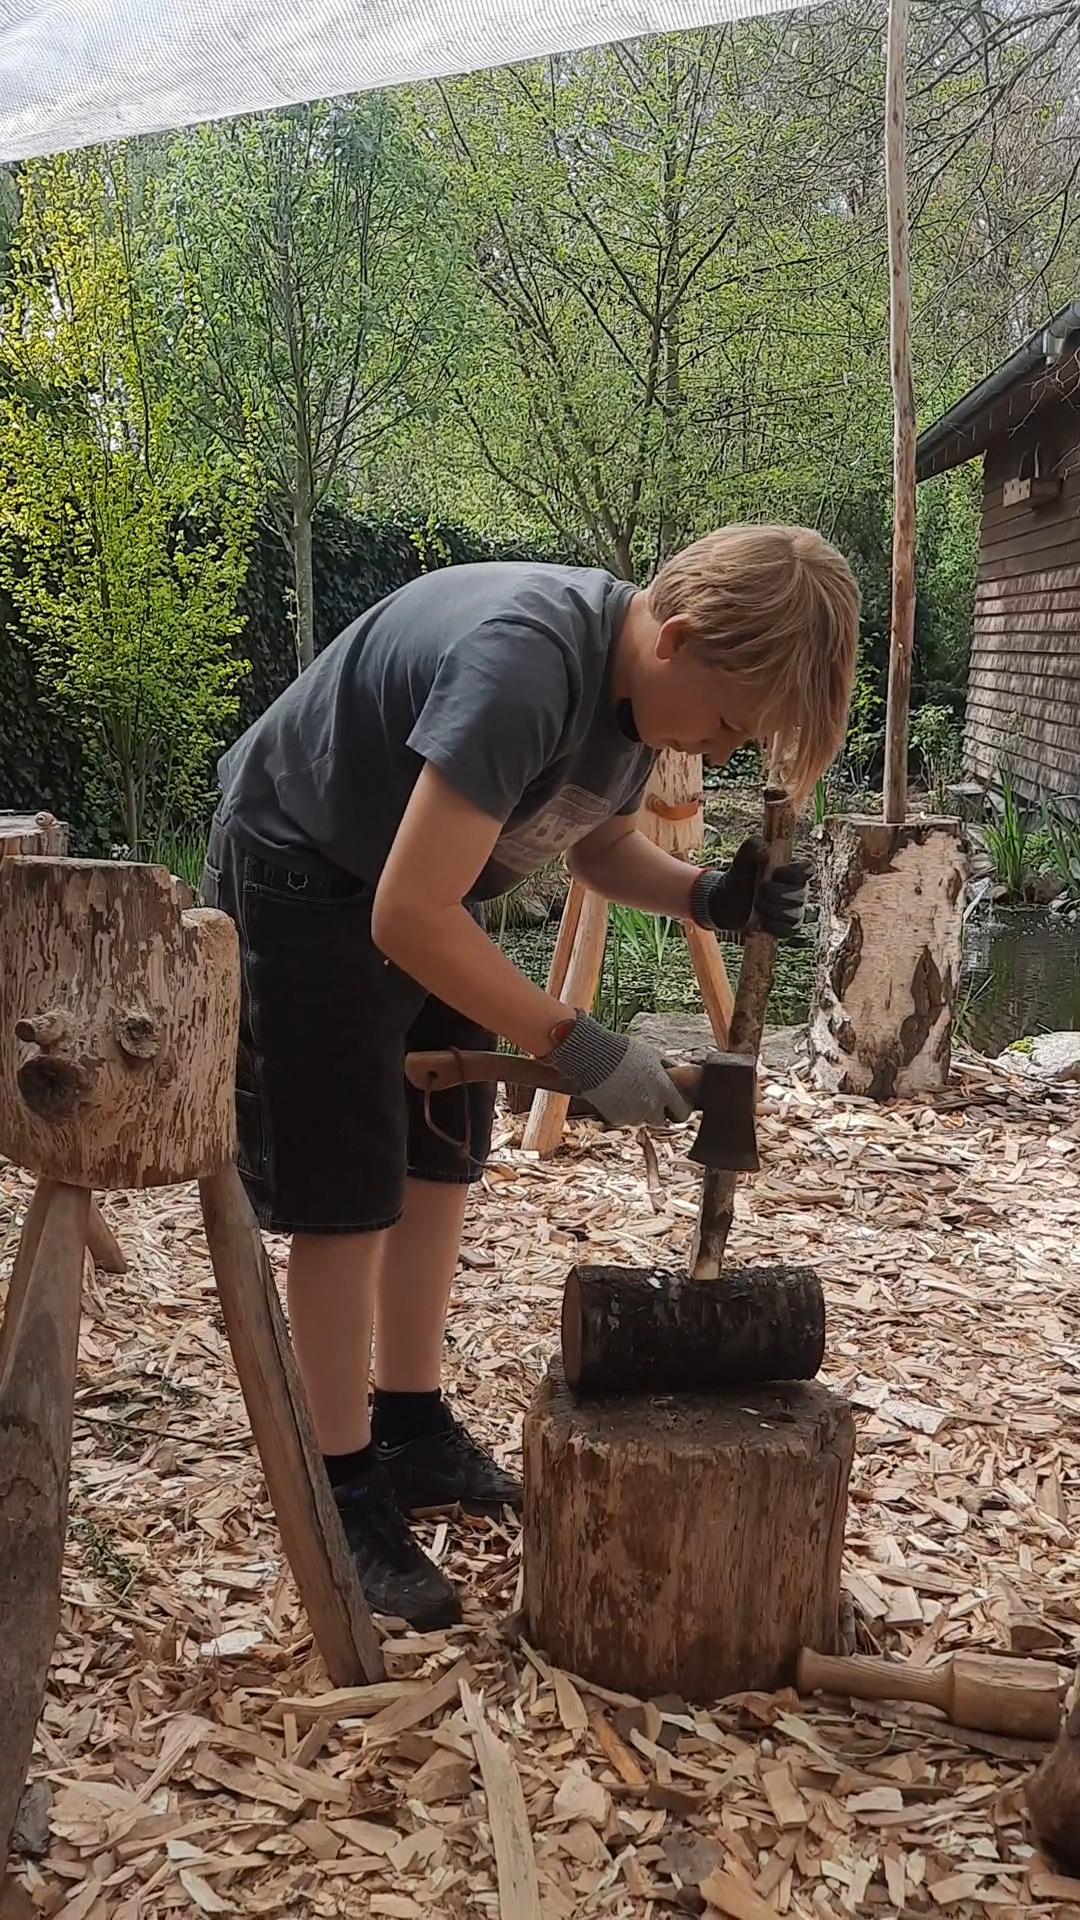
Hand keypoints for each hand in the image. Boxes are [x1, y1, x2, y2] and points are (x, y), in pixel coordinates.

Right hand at [542, 1013, 691, 1127]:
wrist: (594, 1057)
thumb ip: (669, 1068)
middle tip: (648, 1099)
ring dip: (638, 1112)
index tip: (674, 1106)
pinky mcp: (616, 1119)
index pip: (682, 1113)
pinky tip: (616, 1095)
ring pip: (641, 1120)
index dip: (679, 1110)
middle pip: (661, 1121)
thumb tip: (679, 1075)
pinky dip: (622, 1112)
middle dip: (657, 1113)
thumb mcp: (653, 1054)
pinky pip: (624, 1119)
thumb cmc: (624, 1052)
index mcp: (664, 1089)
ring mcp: (633, 1114)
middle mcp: (651, 1106)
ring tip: (628, 1092)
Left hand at [690, 837, 807, 939]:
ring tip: (757, 905)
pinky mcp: (785, 927)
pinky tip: (762, 920)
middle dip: (775, 894)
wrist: (727, 901)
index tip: (776, 873)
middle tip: (760, 891)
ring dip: (771, 910)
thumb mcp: (742, 858)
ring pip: (794, 914)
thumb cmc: (739, 875)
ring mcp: (793, 910)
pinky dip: (773, 926)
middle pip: (800, 894)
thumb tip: (767, 850)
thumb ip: (752, 846)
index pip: (808, 870)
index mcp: (791, 870)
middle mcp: (797, 890)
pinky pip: (788, 930)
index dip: (793, 873)